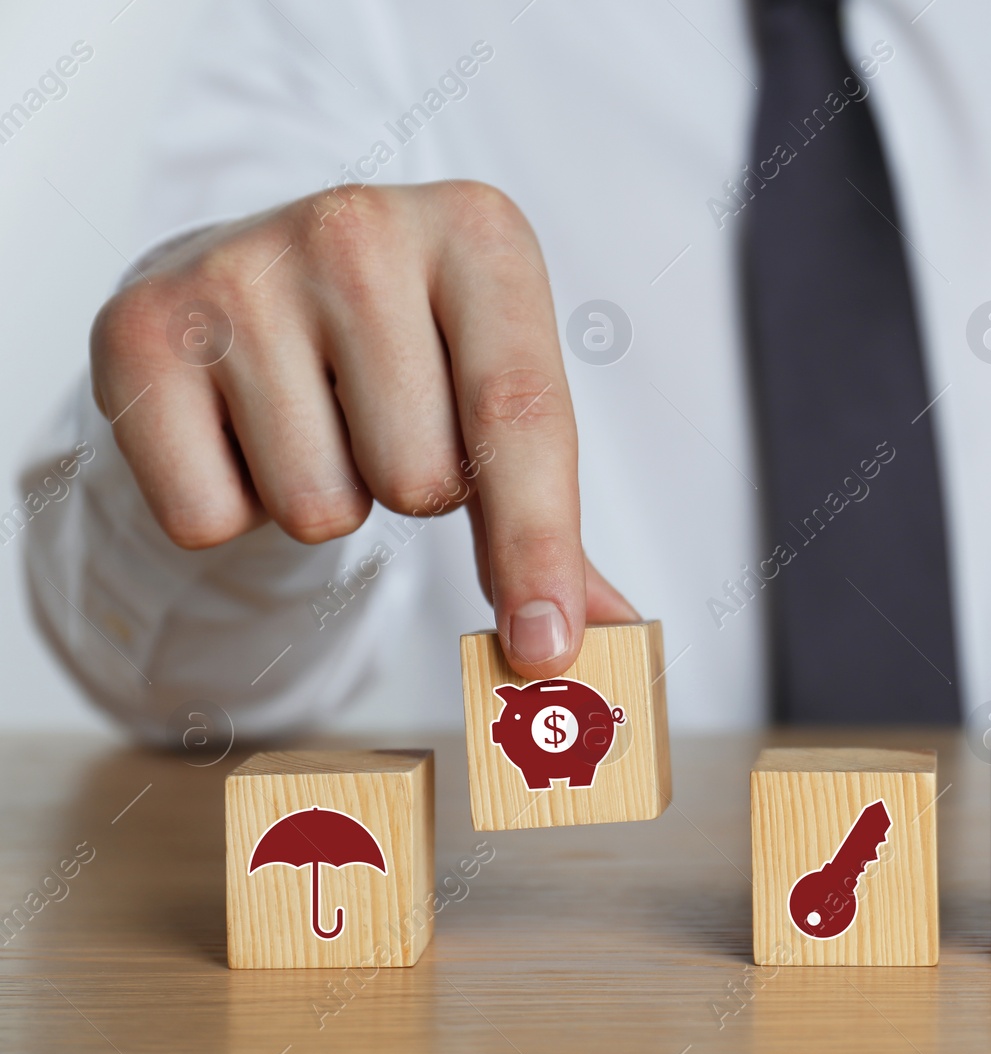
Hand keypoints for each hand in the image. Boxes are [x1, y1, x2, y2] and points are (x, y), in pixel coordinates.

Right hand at [89, 180, 635, 677]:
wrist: (254, 276)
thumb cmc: (405, 347)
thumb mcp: (496, 389)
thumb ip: (550, 514)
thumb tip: (609, 633)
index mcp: (479, 232)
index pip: (521, 415)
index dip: (537, 546)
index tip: (544, 648)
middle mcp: (359, 226)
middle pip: (420, 481)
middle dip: (411, 490)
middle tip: (381, 420)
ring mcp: (240, 268)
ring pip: (317, 509)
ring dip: (323, 498)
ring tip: (310, 414)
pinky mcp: (139, 328)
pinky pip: (207, 519)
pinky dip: (229, 507)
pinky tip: (237, 426)